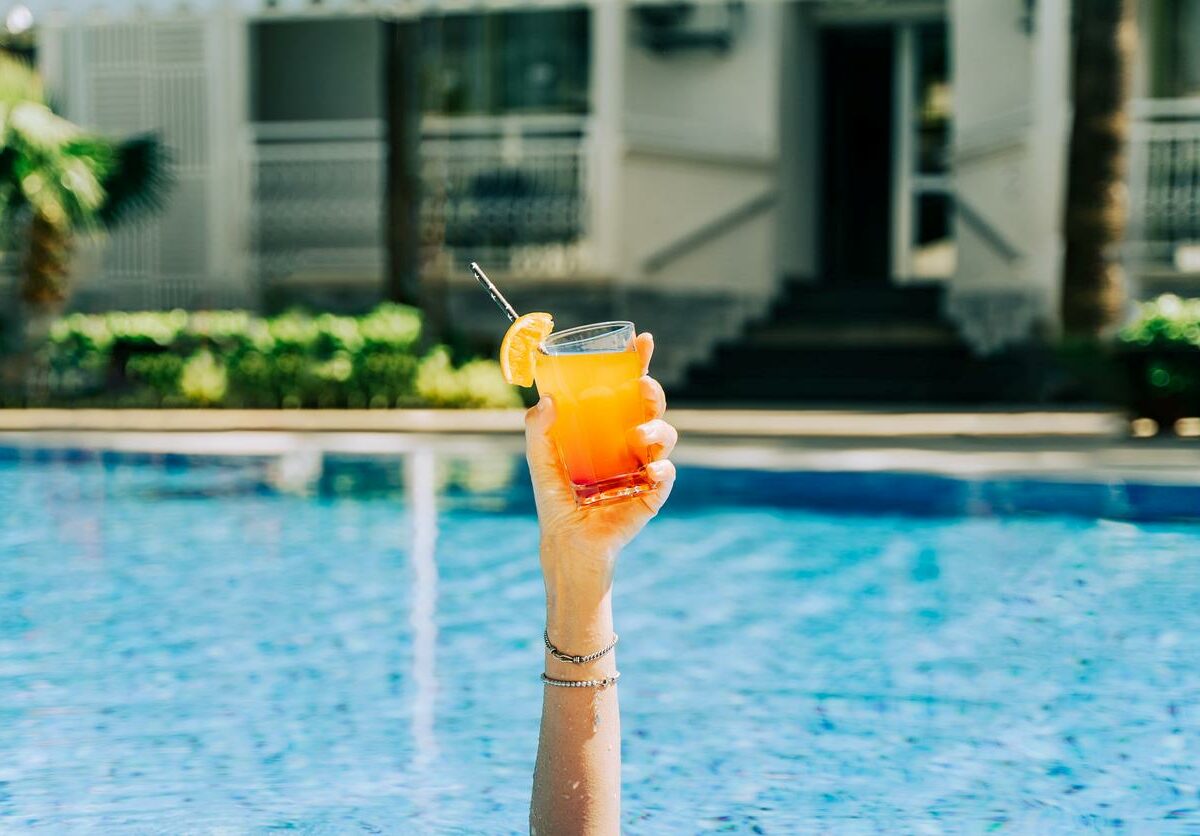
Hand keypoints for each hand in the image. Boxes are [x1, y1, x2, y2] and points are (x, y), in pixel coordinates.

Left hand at [525, 333, 677, 642]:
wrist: (566, 540)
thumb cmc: (555, 497)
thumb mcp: (540, 459)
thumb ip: (537, 430)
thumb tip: (545, 399)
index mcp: (607, 428)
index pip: (627, 389)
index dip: (638, 363)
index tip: (644, 341)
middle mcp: (629, 443)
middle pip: (652, 407)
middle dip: (653, 392)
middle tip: (641, 388)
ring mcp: (644, 467)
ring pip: (665, 436)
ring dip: (657, 432)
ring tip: (637, 440)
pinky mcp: (651, 495)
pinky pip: (666, 475)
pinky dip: (662, 470)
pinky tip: (651, 471)